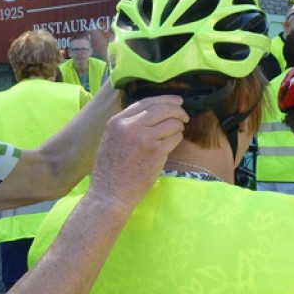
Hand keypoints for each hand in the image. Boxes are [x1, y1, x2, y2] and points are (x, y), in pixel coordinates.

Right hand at [88, 96, 187, 210]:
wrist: (111, 194)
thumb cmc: (110, 171)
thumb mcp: (110, 140)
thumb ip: (126, 125)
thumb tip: (150, 114)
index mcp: (117, 122)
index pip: (145, 102)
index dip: (163, 99)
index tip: (174, 101)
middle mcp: (130, 127)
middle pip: (161, 108)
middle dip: (176, 109)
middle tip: (184, 114)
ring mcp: (144, 139)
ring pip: (172, 122)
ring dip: (179, 125)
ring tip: (178, 131)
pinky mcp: (156, 152)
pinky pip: (175, 137)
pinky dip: (178, 137)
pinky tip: (173, 143)